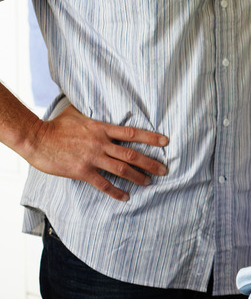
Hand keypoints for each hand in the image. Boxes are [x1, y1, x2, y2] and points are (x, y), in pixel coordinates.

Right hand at [24, 105, 168, 200]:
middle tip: (164, 170)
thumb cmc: (56, 125)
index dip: (151, 138)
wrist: (36, 138)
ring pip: (122, 169)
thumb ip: (92, 112)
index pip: (132, 133)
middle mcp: (100, 143)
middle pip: (132, 154)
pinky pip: (103, 184)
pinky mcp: (82, 171)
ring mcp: (92, 158)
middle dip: (150, 163)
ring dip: (138, 177)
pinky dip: (116, 191)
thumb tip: (97, 101)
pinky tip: (126, 197)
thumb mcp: (77, 112)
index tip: (166, 142)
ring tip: (149, 182)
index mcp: (101, 128)